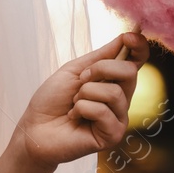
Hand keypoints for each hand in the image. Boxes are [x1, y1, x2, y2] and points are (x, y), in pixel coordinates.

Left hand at [13, 31, 149, 169]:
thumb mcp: (74, 71)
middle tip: (81, 80)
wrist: (34, 128)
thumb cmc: (52, 100)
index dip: (139, 47)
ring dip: (85, 93)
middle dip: (100, 69)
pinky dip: (82, 109)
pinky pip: (103, 111)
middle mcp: (121, 99)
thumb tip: (125, 37)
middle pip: (130, 71)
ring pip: (114, 93)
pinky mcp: (113, 135)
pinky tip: (74, 117)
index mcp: (113, 82)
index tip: (128, 37)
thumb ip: (100, 57)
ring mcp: (118, 118)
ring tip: (74, 104)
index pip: (137, 62)